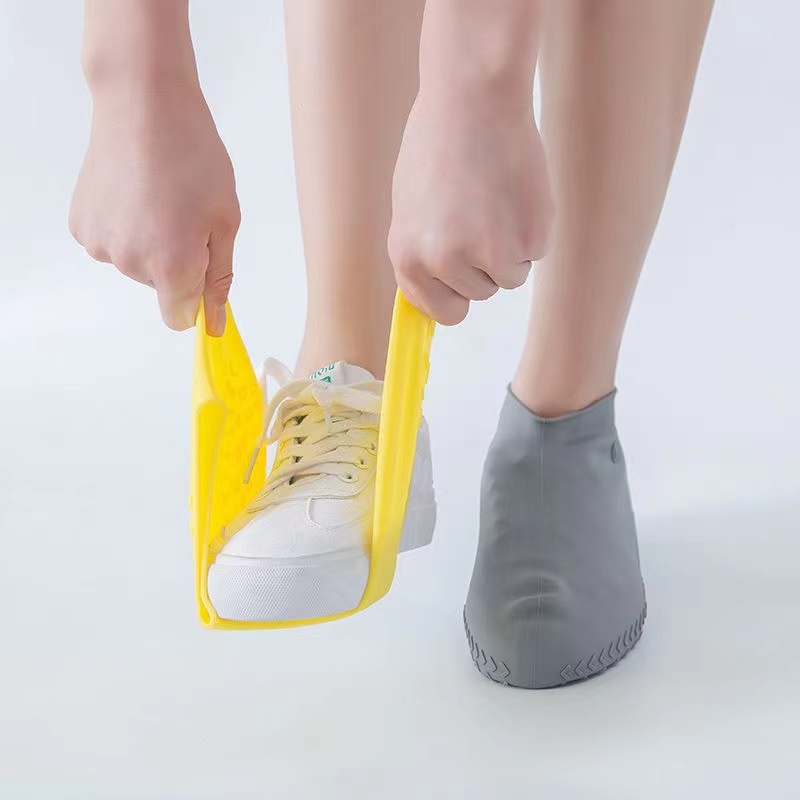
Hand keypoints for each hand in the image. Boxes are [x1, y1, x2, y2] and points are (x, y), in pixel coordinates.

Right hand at [69, 79, 239, 334]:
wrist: (143, 105)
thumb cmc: (193, 157)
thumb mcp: (225, 221)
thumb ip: (218, 279)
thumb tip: (214, 324)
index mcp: (171, 266)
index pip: (178, 317)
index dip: (195, 299)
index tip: (201, 271)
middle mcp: (130, 263)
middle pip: (161, 287)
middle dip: (178, 261)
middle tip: (186, 213)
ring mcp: (101, 244)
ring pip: (136, 264)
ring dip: (151, 242)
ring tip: (160, 197)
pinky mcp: (81, 225)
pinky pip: (112, 243)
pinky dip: (125, 227)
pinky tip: (134, 194)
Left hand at [388, 88, 552, 324]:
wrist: (474, 100)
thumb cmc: (439, 145)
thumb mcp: (412, 209)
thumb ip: (424, 256)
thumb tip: (437, 296)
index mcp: (409, 257)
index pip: (442, 311)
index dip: (456, 294)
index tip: (465, 279)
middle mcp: (444, 262)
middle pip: (479, 294)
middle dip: (484, 266)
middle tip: (480, 216)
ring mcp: (488, 254)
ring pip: (510, 277)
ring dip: (510, 248)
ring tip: (495, 199)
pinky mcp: (528, 240)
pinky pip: (535, 253)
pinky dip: (531, 229)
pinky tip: (514, 191)